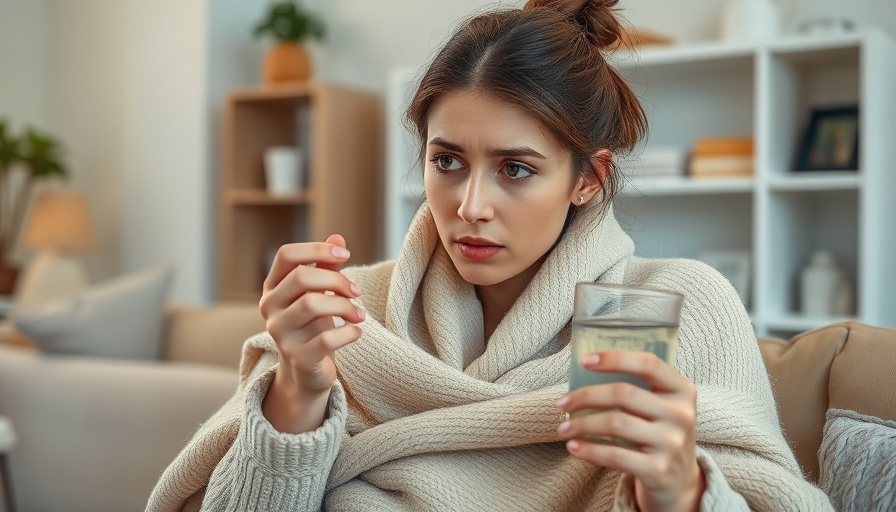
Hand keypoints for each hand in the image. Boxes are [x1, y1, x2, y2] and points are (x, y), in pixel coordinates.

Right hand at [259, 234, 365, 432]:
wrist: (306, 371)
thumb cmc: (313, 325)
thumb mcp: (319, 293)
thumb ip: (326, 266)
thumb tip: (337, 237)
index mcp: (273, 287)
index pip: (286, 254)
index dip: (317, 249)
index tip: (345, 255)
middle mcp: (269, 308)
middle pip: (301, 277)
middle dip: (336, 280)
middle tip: (356, 291)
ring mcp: (280, 334)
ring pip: (312, 304)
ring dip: (345, 306)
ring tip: (360, 314)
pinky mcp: (297, 358)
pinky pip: (326, 338)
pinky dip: (349, 332)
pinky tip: (357, 332)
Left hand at [556, 351, 704, 511]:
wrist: (680, 482)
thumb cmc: (659, 433)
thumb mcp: (661, 408)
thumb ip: (637, 388)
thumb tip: (585, 372)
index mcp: (682, 390)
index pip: (648, 364)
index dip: (615, 358)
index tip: (584, 360)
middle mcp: (681, 414)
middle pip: (623, 394)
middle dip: (586, 396)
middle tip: (562, 404)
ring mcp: (671, 443)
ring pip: (615, 424)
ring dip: (581, 424)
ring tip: (563, 429)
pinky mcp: (658, 470)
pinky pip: (615, 455)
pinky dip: (589, 450)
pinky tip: (574, 447)